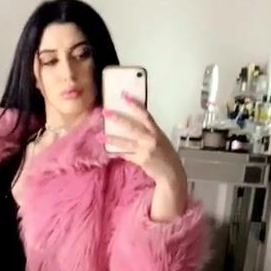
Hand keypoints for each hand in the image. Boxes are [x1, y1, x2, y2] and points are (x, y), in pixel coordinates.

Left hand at [103, 94, 188, 220]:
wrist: (172, 173)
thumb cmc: (167, 156)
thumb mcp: (161, 140)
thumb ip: (149, 134)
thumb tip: (133, 128)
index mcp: (157, 132)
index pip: (145, 115)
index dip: (135, 106)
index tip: (125, 97)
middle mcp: (151, 139)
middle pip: (132, 126)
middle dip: (118, 119)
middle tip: (105, 112)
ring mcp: (145, 150)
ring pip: (125, 143)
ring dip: (111, 139)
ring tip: (99, 136)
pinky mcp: (141, 160)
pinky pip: (126, 155)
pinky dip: (118, 153)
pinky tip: (108, 152)